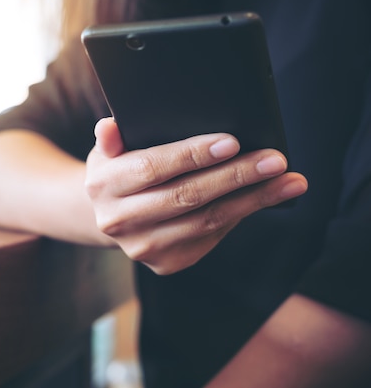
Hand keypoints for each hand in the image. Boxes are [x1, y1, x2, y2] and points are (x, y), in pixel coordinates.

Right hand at [85, 117, 307, 273]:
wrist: (111, 216)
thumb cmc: (119, 171)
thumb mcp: (108, 150)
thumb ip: (110, 138)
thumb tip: (108, 127)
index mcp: (103, 185)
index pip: (152, 167)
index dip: (192, 155)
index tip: (232, 142)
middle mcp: (118, 221)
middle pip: (185, 197)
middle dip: (235, 176)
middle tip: (275, 160)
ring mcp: (142, 248)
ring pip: (206, 221)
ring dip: (252, 200)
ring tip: (288, 181)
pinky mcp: (166, 264)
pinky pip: (211, 236)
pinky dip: (241, 215)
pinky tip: (265, 199)